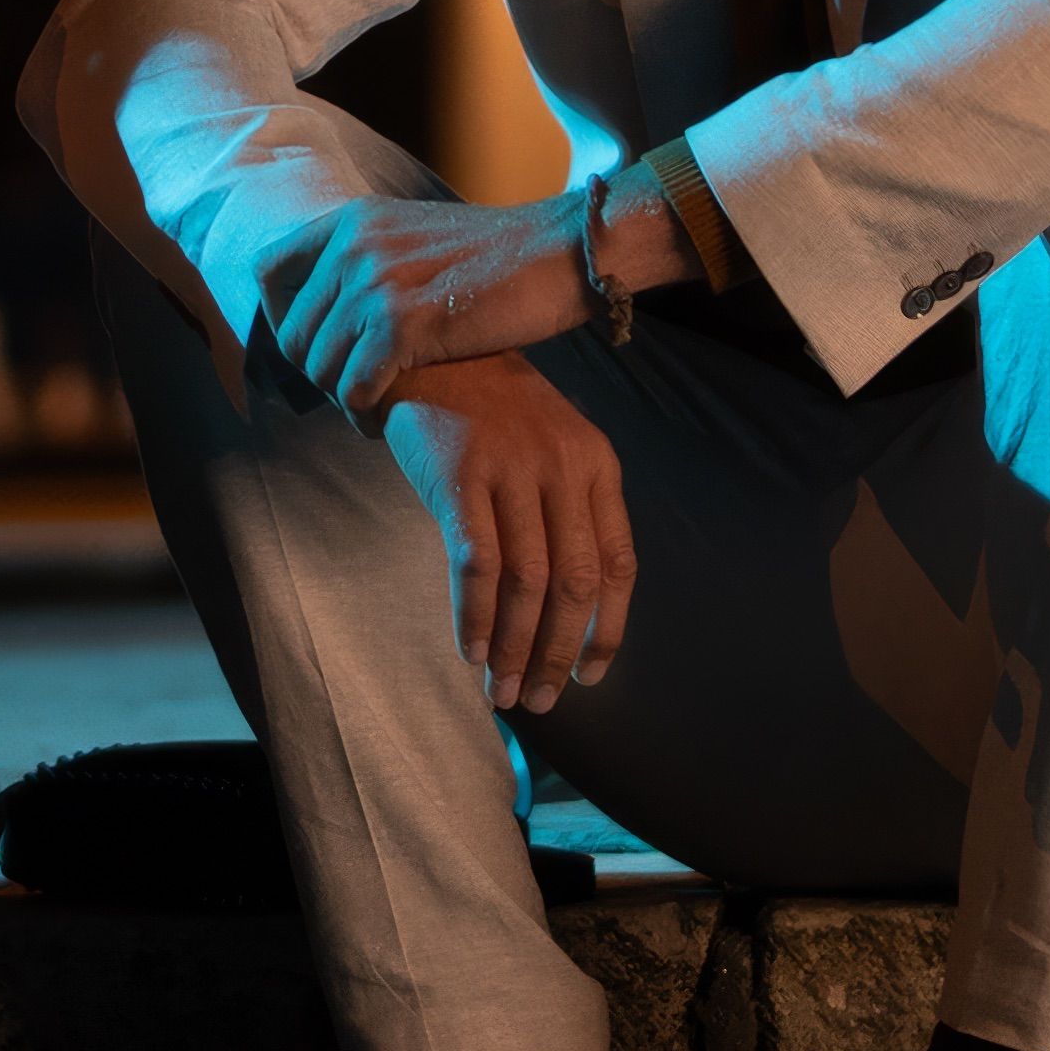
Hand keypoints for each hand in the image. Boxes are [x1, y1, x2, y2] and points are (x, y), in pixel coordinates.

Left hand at [280, 194, 590, 416]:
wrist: (561, 251)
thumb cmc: (502, 258)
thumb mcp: (419, 240)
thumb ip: (374, 261)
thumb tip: (338, 309)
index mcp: (354, 220)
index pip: (270, 270)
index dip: (279, 317)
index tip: (314, 345)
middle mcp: (354, 246)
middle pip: (294, 334)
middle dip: (322, 373)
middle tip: (359, 390)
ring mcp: (375, 283)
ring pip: (321, 368)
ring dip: (347, 399)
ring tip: (377, 407)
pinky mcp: (403, 323)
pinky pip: (355, 388)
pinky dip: (367, 413)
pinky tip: (389, 416)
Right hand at [379, 354, 635, 712]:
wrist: (431, 352)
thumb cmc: (492, 414)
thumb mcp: (552, 449)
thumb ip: (568, 511)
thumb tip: (567, 609)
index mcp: (598, 466)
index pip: (618, 564)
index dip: (608, 629)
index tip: (590, 676)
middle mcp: (564, 468)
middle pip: (574, 582)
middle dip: (556, 651)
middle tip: (538, 698)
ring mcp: (512, 470)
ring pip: (526, 581)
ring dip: (513, 645)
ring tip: (500, 690)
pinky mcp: (461, 476)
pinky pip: (475, 562)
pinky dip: (474, 614)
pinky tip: (469, 648)